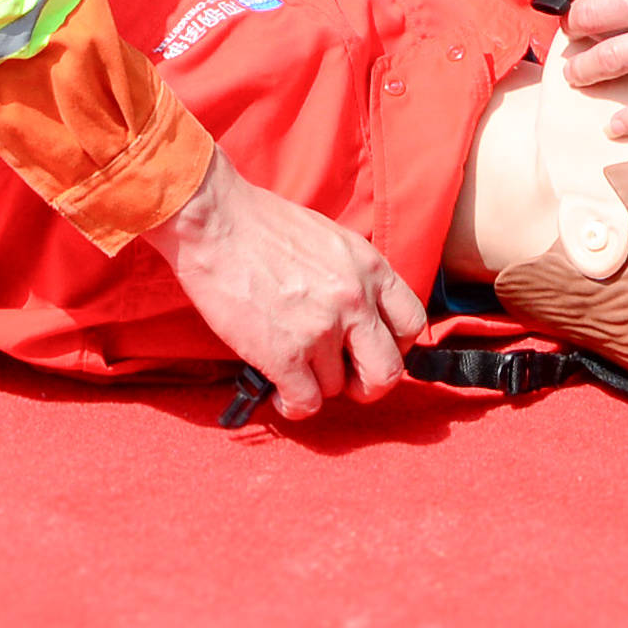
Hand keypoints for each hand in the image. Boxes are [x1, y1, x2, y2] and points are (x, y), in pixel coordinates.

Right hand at [145, 150, 428, 419]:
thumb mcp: (330, 240)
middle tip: (345, 379)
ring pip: (338, 388)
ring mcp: (322, 329)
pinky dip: (293, 406)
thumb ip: (354, 277)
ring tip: (293, 370)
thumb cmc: (261, 224)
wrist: (214, 221)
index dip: (395, 345)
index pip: (412, 324)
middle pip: (389, 370)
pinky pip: (306, 403)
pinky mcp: (285, 354)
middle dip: (368, 385)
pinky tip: (279, 392)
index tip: (370, 348)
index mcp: (370, 267)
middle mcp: (355, 300)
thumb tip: (358, 318)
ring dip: (316, 385)